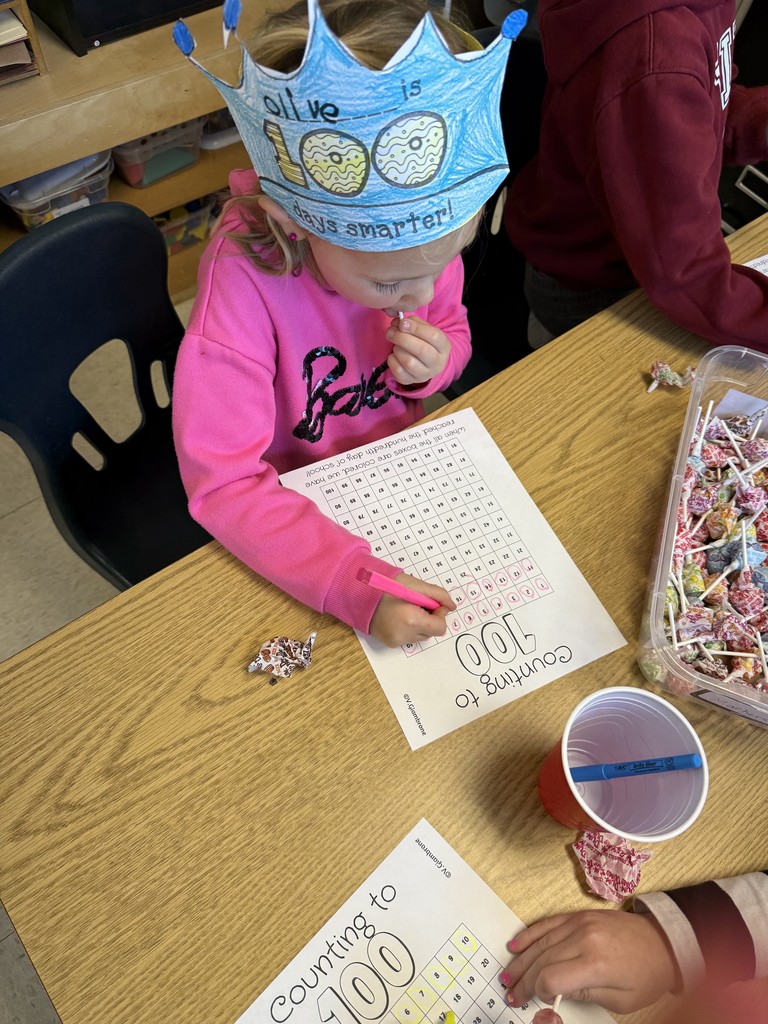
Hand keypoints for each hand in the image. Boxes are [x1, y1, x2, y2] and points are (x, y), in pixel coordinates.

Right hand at [368, 572, 455, 646]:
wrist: (359, 593)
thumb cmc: (387, 586)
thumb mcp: (415, 585)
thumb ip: (438, 595)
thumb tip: (452, 607)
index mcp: (412, 620)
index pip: (440, 627)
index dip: (439, 614)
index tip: (431, 603)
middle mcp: (404, 635)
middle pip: (431, 633)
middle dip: (429, 618)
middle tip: (416, 604)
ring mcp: (396, 641)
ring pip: (420, 636)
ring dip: (419, 624)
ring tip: (405, 609)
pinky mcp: (390, 643)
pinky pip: (408, 638)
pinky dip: (408, 628)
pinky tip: (397, 616)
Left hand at [385, 316, 449, 385]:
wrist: (426, 363)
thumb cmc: (424, 342)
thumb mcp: (424, 329)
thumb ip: (413, 323)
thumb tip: (397, 322)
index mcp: (444, 346)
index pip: (434, 336)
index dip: (416, 328)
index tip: (402, 323)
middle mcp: (437, 362)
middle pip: (421, 350)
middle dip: (402, 338)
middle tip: (390, 332)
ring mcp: (425, 374)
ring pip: (409, 362)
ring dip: (397, 350)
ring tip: (395, 345)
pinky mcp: (411, 381)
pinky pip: (399, 372)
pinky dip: (392, 361)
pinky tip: (394, 355)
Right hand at [500, 910, 679, 1014]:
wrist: (663, 942)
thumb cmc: (646, 976)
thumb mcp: (620, 1000)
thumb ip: (584, 994)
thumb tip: (554, 992)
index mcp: (596, 963)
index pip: (552, 978)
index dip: (539, 992)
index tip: (539, 1001)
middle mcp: (584, 938)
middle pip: (542, 960)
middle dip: (524, 979)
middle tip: (510, 993)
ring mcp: (580, 922)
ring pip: (541, 942)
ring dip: (521, 960)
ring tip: (508, 976)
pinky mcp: (579, 915)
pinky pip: (548, 924)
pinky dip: (530, 935)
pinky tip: (516, 946)